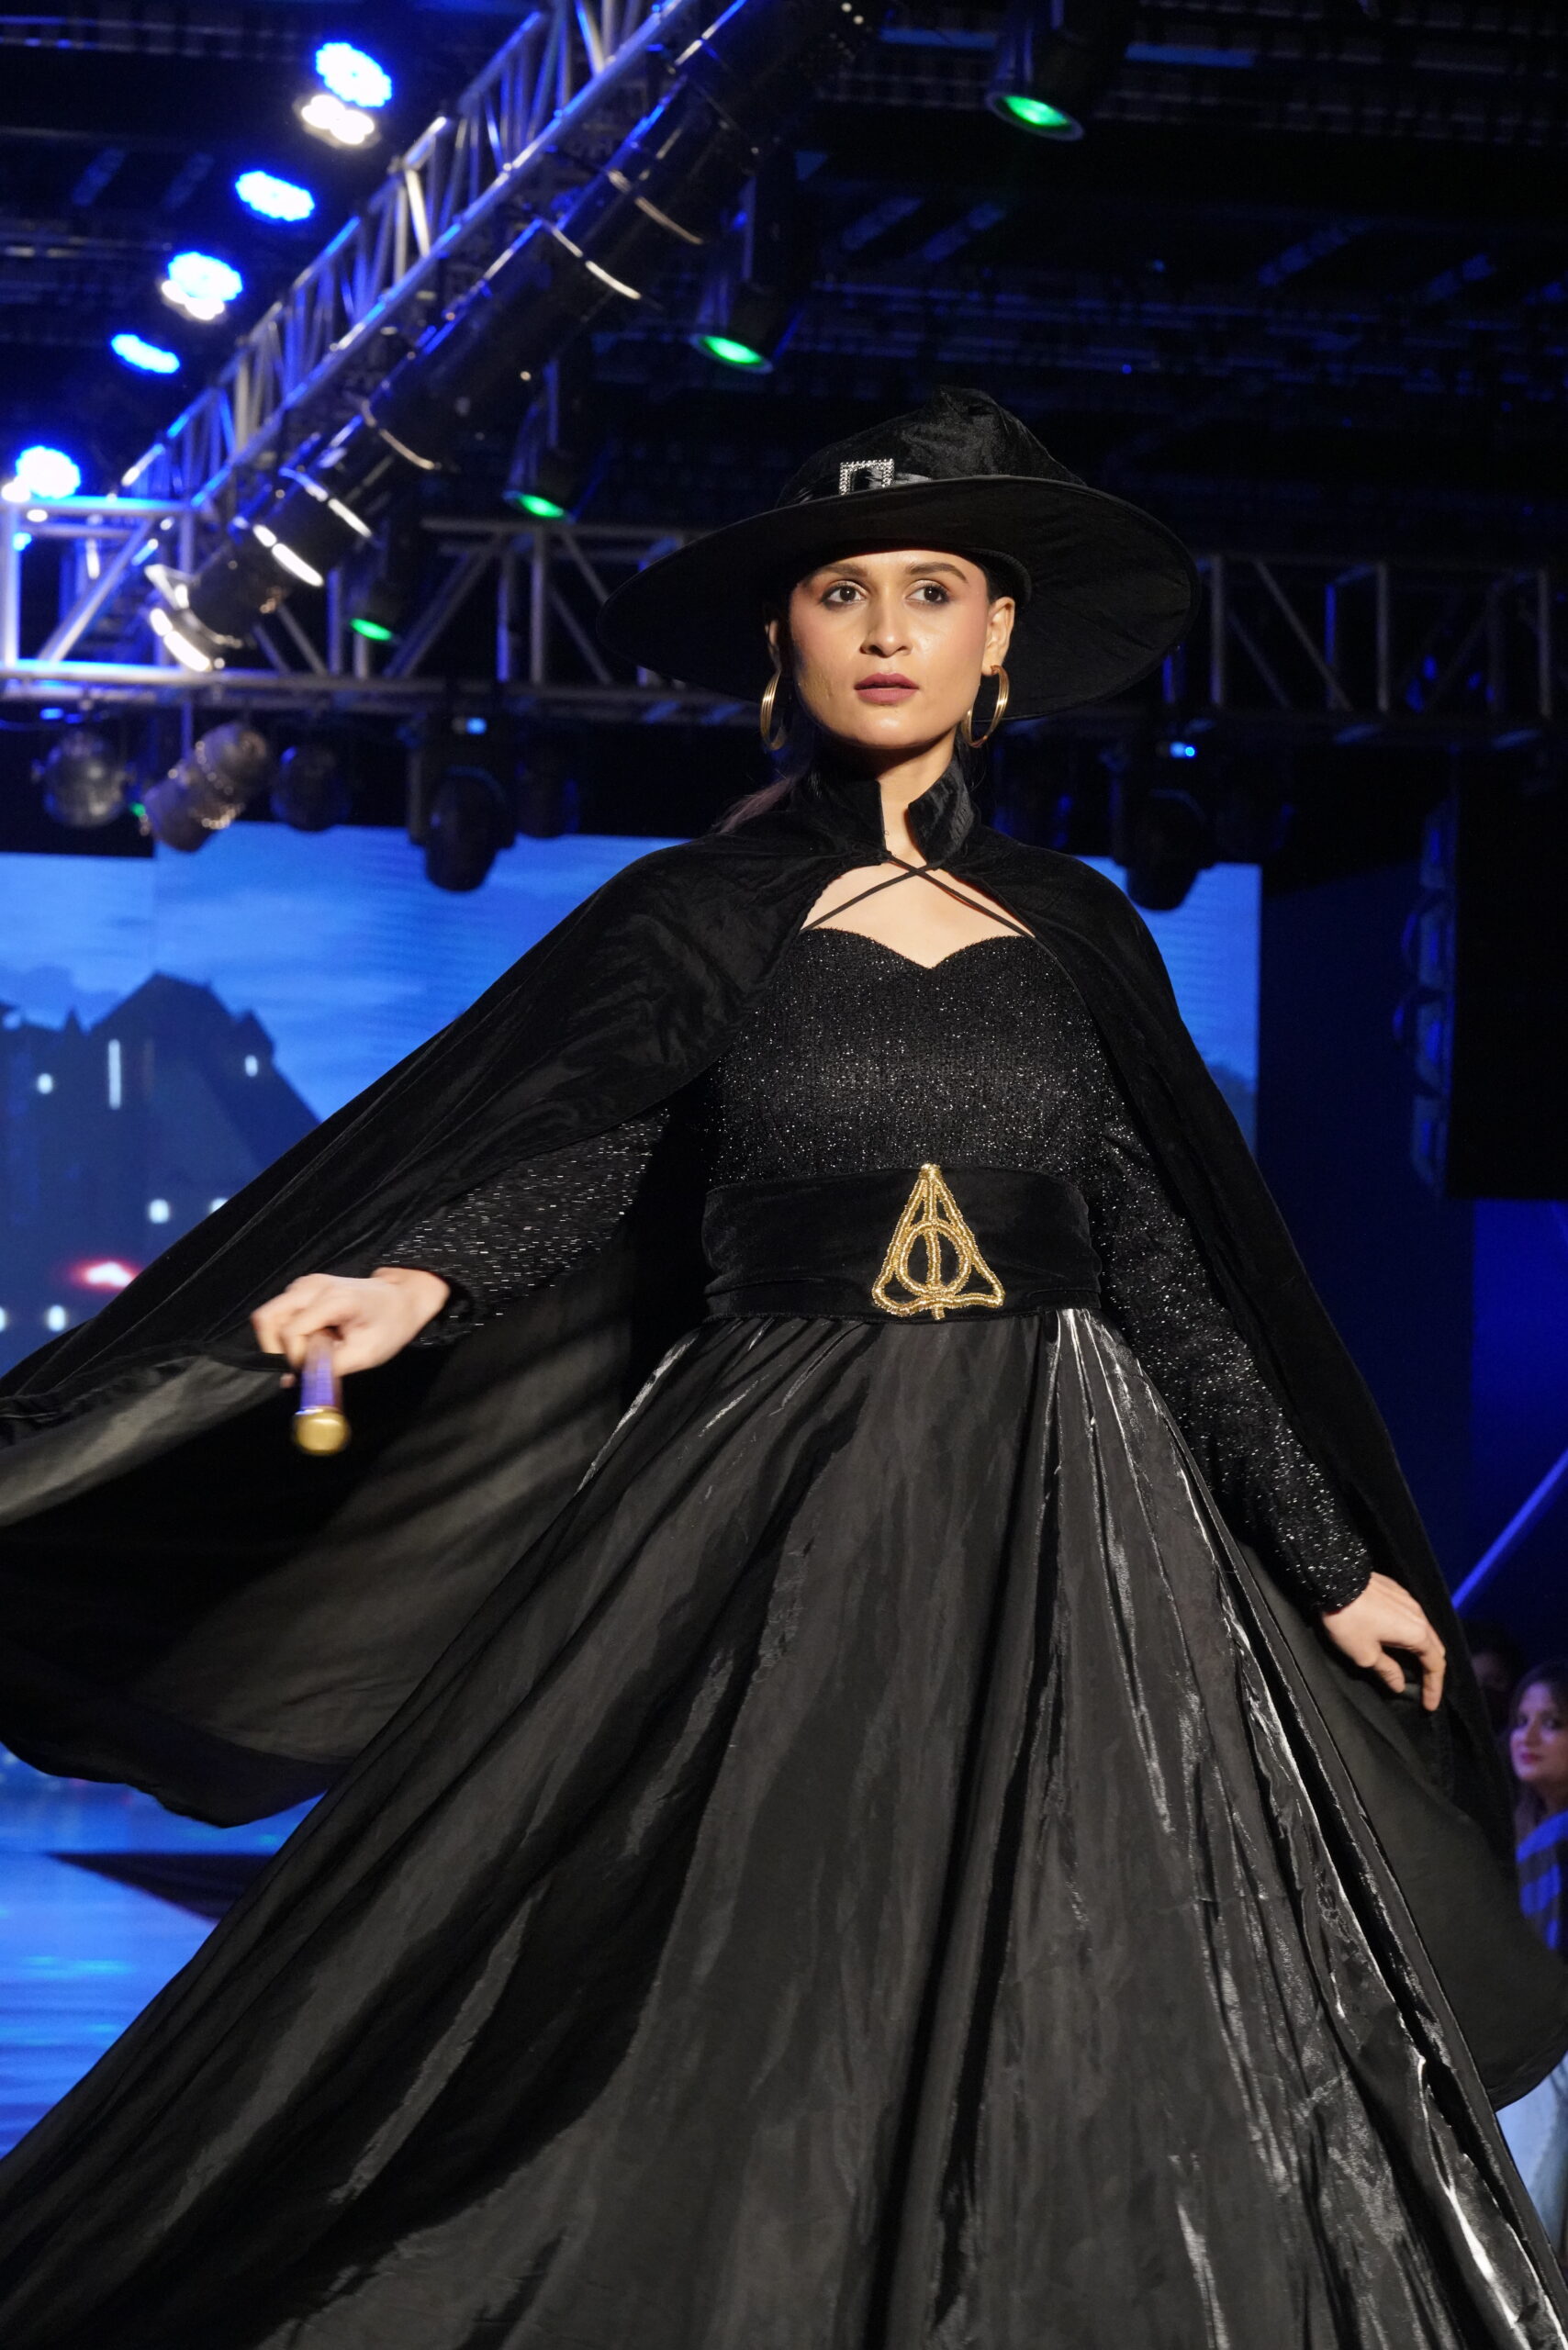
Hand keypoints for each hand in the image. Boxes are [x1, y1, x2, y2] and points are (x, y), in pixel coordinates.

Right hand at [250, 1267, 450, 1378]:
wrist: (401, 1299)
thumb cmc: (389, 1326)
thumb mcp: (366, 1355)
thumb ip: (328, 1369)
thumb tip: (291, 1381)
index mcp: (333, 1299)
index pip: (291, 1331)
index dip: (296, 1357)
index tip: (314, 1369)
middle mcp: (312, 1286)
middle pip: (267, 1318)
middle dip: (274, 1348)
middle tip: (298, 1364)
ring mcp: (305, 1284)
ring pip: (269, 1316)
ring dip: (280, 1341)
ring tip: (309, 1351)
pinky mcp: (302, 1289)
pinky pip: (280, 1313)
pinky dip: (287, 1332)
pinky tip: (312, 1339)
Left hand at [1320, 1570, 1445, 1710]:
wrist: (1334, 1578)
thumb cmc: (1349, 1620)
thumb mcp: (1365, 1654)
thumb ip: (1387, 1671)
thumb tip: (1400, 1685)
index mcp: (1416, 1633)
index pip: (1436, 1665)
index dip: (1434, 1688)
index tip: (1429, 1705)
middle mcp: (1419, 1615)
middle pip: (1435, 1647)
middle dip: (1432, 1670)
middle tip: (1426, 1688)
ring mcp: (1409, 1600)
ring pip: (1425, 1630)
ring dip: (1423, 1650)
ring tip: (1415, 1666)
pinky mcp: (1397, 1591)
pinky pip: (1413, 1617)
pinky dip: (1413, 1633)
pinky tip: (1402, 1639)